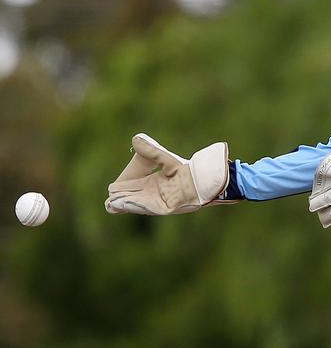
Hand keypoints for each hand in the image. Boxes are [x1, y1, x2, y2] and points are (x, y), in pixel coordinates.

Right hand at [105, 133, 229, 214]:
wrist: (205, 178)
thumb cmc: (188, 170)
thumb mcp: (165, 159)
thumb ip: (151, 151)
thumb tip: (135, 140)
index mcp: (154, 184)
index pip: (134, 187)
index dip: (123, 189)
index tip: (111, 189)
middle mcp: (156, 195)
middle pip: (135, 198)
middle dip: (121, 201)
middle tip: (108, 203)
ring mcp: (162, 202)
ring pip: (141, 205)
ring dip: (127, 204)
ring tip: (113, 205)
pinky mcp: (169, 207)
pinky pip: (151, 207)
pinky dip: (139, 205)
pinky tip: (128, 204)